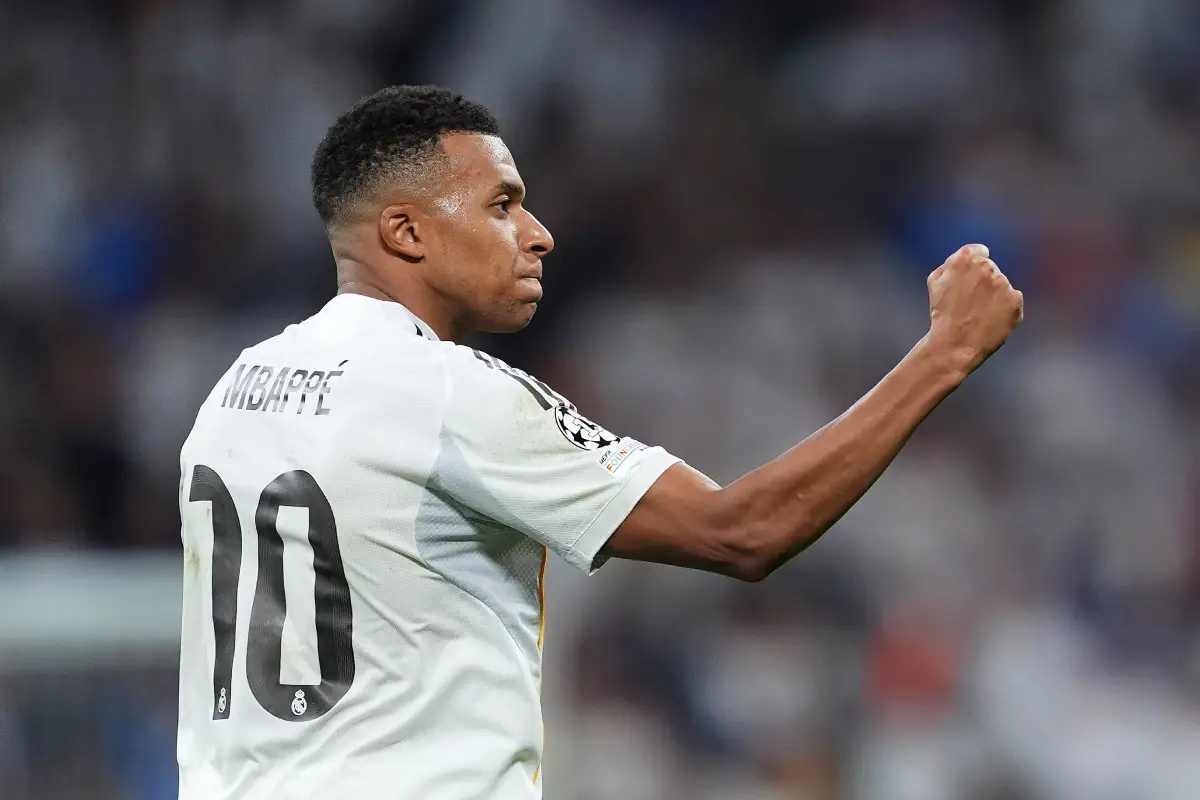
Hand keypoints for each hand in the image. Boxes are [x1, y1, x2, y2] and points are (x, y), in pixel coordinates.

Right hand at [926, 244, 1023, 373]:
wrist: (955, 344)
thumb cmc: (942, 314)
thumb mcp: (934, 282)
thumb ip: (950, 264)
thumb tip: (963, 259)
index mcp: (966, 258)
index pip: (979, 251)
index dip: (973, 266)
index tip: (970, 279)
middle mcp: (987, 267)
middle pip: (991, 268)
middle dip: (983, 281)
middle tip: (971, 301)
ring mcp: (1004, 283)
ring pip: (1002, 285)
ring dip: (994, 295)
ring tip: (979, 314)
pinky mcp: (1015, 300)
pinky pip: (1013, 301)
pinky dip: (1004, 309)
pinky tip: (990, 320)